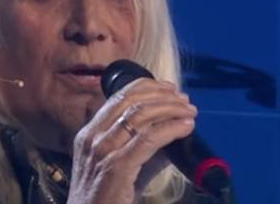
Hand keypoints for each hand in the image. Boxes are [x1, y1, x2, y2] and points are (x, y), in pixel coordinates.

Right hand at [67, 78, 196, 203]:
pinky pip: (148, 139)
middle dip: (163, 96)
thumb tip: (167, 132)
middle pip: (132, 102)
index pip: (118, 97)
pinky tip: (185, 127)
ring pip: (140, 116)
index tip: (169, 88)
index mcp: (89, 134)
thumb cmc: (103, 199)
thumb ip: (136, 148)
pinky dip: (171, 128)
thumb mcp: (115, 166)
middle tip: (185, 101)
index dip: (147, 87)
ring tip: (190, 112)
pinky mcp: (116, 167)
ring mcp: (102, 151)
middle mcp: (93, 137)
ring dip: (171, 109)